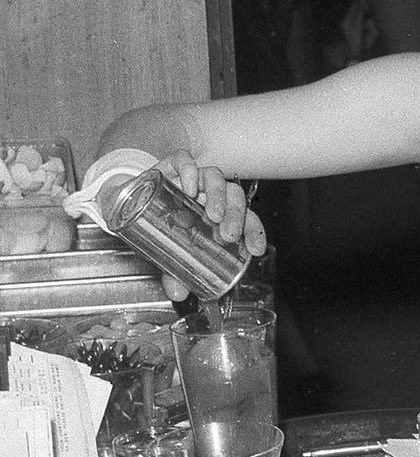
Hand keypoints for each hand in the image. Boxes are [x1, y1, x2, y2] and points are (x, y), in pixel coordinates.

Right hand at [153, 152, 267, 302]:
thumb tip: (178, 295)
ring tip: (213, 214)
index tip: (256, 249)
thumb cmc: (159, 223)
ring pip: (216, 177)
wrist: (127, 199)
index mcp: (220, 214)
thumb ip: (175, 271)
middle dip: (237, 215)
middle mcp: (210, 194)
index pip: (246, 219)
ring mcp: (193, 178)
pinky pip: (185, 161)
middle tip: (229, 234)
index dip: (255, 232)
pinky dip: (189, 170)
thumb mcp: (168, 250)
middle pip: (235, 197)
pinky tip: (188, 186)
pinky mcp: (171, 166)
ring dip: (218, 195)